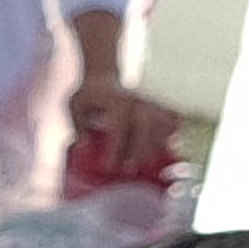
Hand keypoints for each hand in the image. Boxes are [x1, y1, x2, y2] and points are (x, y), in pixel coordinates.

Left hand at [67, 78, 182, 178]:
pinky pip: (173, 119)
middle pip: (146, 126)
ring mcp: (151, 102)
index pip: (119, 125)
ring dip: (156, 146)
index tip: (109, 166)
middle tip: (128, 169)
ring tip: (145, 163)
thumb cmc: (88, 97)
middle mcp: (136, 100)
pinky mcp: (160, 105)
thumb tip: (82, 145)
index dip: (116, 147)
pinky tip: (168, 148)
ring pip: (164, 123)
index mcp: (115, 101)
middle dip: (140, 151)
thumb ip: (78, 123)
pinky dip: (173, 134)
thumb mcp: (75, 105)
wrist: (104, 77)